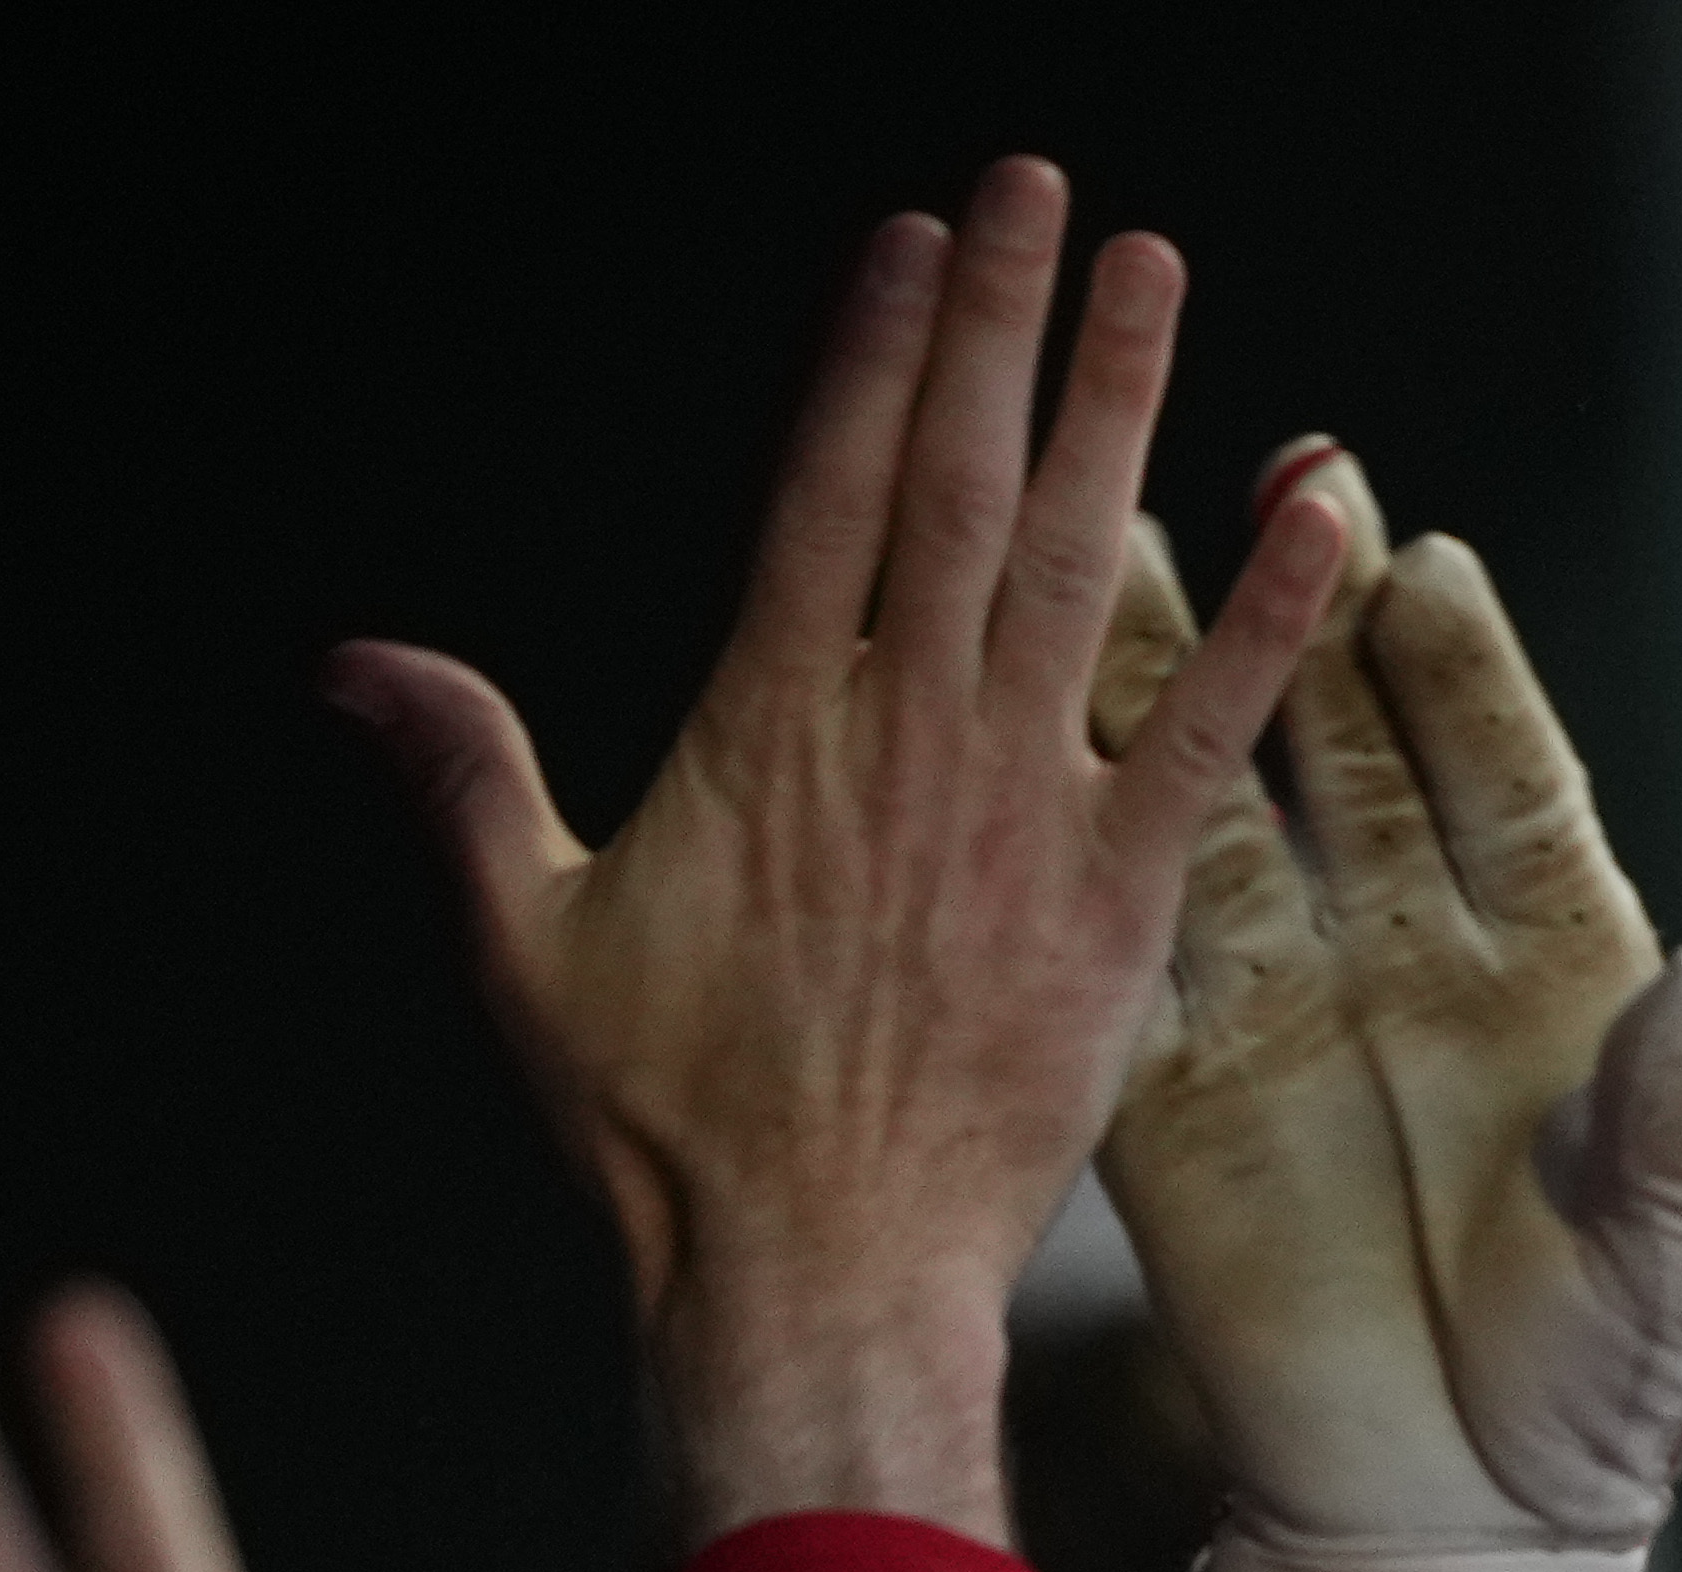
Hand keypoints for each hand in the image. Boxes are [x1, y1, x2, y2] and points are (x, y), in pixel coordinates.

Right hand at [330, 162, 1351, 1541]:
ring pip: (1077, 558)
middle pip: (953, 480)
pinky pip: (1207, 725)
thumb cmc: (671, 1134)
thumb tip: (361, 667)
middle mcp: (899, 736)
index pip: (823, 486)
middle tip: (1039, 190)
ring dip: (1120, 403)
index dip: (871, 349)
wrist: (811, 1272)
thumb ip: (469, 778)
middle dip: (995, 322)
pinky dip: (1269, 609)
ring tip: (1150, 272)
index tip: (911, 239)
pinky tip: (1320, 502)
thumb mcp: (531, 942)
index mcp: (765, 727)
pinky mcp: (1116, 895)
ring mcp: (1015, 805)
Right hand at [1097, 459, 1681, 1571]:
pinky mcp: (1176, 1100)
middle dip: (1309, 617)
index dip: (1463, 678)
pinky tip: (1031, 746)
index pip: (1503, 779)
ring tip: (1116, 542)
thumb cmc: (1600, 1395)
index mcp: (1551, 970)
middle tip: (1275, 482)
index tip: (1421, 572)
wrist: (1461, 1533)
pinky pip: (1123, 955)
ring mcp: (1285, 1013)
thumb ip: (1672, 1128)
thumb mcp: (1665, 1265)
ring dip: (1175, 684)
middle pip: (1349, 752)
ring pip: (1219, 812)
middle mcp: (1409, 957)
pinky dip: (1082, 855)